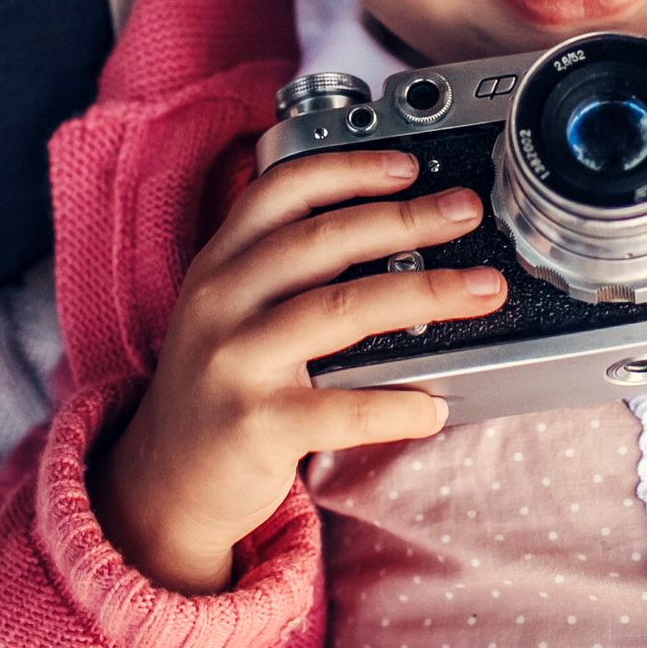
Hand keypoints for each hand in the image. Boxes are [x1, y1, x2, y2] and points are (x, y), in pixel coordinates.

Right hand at [97, 150, 507, 592]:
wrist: (165, 480)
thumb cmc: (218, 387)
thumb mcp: (229, 309)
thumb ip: (281, 268)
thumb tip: (389, 232)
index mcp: (220, 263)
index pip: (282, 191)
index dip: (349, 170)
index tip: (408, 167)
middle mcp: (222, 301)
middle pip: (324, 240)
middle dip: (407, 219)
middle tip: (466, 213)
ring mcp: (236, 361)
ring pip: (342, 309)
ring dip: (425, 294)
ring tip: (482, 290)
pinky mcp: (255, 424)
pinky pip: (341, 408)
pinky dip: (396, 405)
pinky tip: (433, 406)